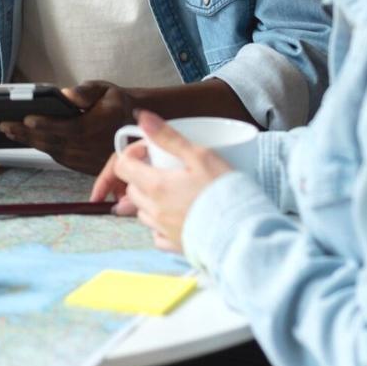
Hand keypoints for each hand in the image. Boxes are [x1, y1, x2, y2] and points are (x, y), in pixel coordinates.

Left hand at [0, 80, 132, 174]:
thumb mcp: (106, 91)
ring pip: (52, 151)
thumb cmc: (116, 105)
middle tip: (5, 126)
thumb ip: (86, 91)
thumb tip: (67, 94)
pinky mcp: (83, 167)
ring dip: (30, 141)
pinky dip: (42, 148)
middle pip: (53, 141)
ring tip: (10, 132)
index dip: (46, 124)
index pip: (67, 128)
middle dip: (27, 134)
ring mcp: (85, 159)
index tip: (27, 119)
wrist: (135, 129)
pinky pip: (58, 157)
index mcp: (96, 127)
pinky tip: (28, 139)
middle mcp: (89, 147)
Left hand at [104, 110, 231, 252]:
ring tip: (174, 192)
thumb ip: (168, 137)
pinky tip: (177, 216)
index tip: (148, 150)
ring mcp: (163, 230)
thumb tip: (142, 118)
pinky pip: (157, 235)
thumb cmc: (225, 193)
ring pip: (142, 212)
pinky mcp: (175, 246)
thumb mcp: (200, 155)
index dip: (132, 154)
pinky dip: (161, 224)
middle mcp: (154, 210)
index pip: (123, 166)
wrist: (243, 234)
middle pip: (132, 189)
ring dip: (150, 200)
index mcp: (156, 185)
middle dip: (141, 176)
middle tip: (164, 169)